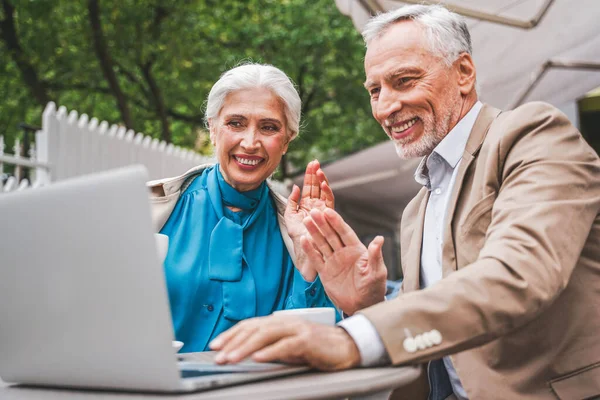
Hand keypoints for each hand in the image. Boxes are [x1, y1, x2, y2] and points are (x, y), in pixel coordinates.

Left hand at [209, 315, 360, 370]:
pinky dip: (271, 351)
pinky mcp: (307, 340)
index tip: (215, 346)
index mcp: (278, 322)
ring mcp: (296, 329)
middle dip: (233, 343)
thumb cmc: (315, 348)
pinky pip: (286, 345)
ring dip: (246, 347)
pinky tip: (258, 358)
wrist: (345, 346)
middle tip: (218, 356)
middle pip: (254, 329)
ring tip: (232, 358)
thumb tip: (248, 354)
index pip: (249, 325)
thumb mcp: (287, 347)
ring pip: (266, 335)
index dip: (231, 334)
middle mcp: (285, 321)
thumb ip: (270, 347)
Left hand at [285, 160, 333, 280]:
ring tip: (319, 171)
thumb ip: (291, 202)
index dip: (310, 175)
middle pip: (317, 186)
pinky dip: (327, 193)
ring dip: (322, 181)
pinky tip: (323, 185)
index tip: (312, 163)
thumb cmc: (298, 236)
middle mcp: (316, 206)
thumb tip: (295, 187)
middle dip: (316, 174)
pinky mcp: (328, 217)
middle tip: (316, 162)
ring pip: (324, 192)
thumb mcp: (289, 217)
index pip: (309, 187)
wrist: (305, 251)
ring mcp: (323, 210)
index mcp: (307, 205)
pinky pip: (329, 202)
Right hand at [301, 208, 386, 314]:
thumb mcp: (377, 272)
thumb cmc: (373, 288)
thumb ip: (375, 256)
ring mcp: (333, 261)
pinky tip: (303, 240)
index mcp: (356, 250)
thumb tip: (379, 239)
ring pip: (322, 243)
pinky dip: (309, 250)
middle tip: (313, 211)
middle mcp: (343, 253)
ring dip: (314, 232)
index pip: (345, 232)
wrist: (362, 306)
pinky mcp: (325, 272)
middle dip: (322, 223)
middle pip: (331, 235)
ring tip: (306, 221)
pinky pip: (316, 259)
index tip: (328, 211)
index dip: (336, 222)